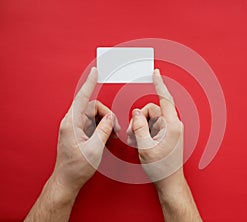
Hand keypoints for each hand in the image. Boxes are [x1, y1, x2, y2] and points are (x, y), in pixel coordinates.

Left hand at [52, 67, 119, 192]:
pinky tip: (107, 137)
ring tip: (112, 135)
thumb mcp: (94, 149)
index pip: (82, 98)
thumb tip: (109, 118)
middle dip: (107, 115)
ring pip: (95, 115)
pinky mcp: (79, 132)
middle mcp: (72, 123)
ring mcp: (76, 127)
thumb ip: (103, 130)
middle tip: (115, 129)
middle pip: (93, 107)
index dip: (89, 83)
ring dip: (106, 122)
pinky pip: (93, 123)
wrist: (67, 180)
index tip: (94, 72)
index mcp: (71, 124)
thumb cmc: (76, 167)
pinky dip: (103, 127)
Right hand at [126, 69, 183, 182]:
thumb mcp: (145, 147)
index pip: (165, 99)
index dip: (159, 84)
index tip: (155, 73)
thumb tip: (136, 113)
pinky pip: (153, 126)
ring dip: (140, 126)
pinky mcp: (167, 135)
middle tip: (131, 134)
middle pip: (152, 110)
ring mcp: (170, 130)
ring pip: (150, 119)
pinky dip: (144, 131)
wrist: (169, 182)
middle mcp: (173, 125)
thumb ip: (139, 127)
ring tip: (135, 140)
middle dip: (139, 119)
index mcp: (171, 126)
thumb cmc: (161, 168)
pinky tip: (139, 142)